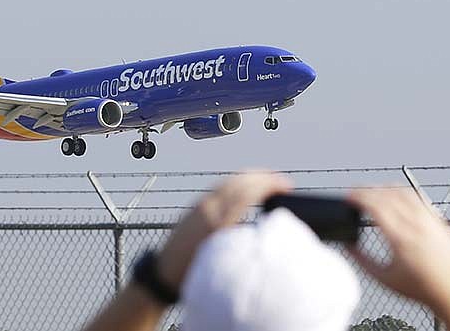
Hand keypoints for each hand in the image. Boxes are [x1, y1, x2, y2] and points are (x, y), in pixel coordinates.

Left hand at [156, 171, 292, 291]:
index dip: (269, 185)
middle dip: (264, 177)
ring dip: (251, 176)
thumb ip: (241, 242)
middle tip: (284, 181)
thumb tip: (264, 231)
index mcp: (217, 221)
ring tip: (269, 179)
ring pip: (229, 181)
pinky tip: (246, 185)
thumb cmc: (192, 272)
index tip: (287, 186)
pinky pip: (221, 186)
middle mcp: (208, 208)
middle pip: (240, 182)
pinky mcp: (195, 206)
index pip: (247, 192)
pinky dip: (237, 181)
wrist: (162, 271)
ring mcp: (200, 205)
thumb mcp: (221, 259)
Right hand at [348, 187, 449, 328]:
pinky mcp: (438, 221)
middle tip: (354, 193)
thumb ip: (362, 260)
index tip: (348, 197)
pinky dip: (401, 192)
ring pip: (403, 192)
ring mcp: (429, 221)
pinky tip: (393, 196)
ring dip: (383, 188)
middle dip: (366, 190)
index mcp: (401, 239)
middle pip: (387, 195)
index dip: (358, 197)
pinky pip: (417, 197)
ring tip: (371, 192)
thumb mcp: (384, 278)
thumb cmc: (421, 288)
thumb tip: (347, 245)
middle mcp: (416, 226)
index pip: (376, 206)